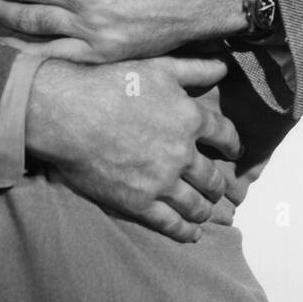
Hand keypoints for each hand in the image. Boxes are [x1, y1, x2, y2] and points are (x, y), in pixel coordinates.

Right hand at [25, 54, 242, 241]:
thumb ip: (194, 68)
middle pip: (213, 177)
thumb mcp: (157, 67)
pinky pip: (171, 224)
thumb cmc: (110, 84)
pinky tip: (192, 234)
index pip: (226, 136)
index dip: (233, 145)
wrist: (68, 114)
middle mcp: (182, 153)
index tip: (234, 152)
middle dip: (219, 185)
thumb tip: (224, 67)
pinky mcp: (139, 203)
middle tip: (220, 189)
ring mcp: (162, 181)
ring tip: (206, 211)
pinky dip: (185, 232)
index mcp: (190, 118)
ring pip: (196, 204)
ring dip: (205, 210)